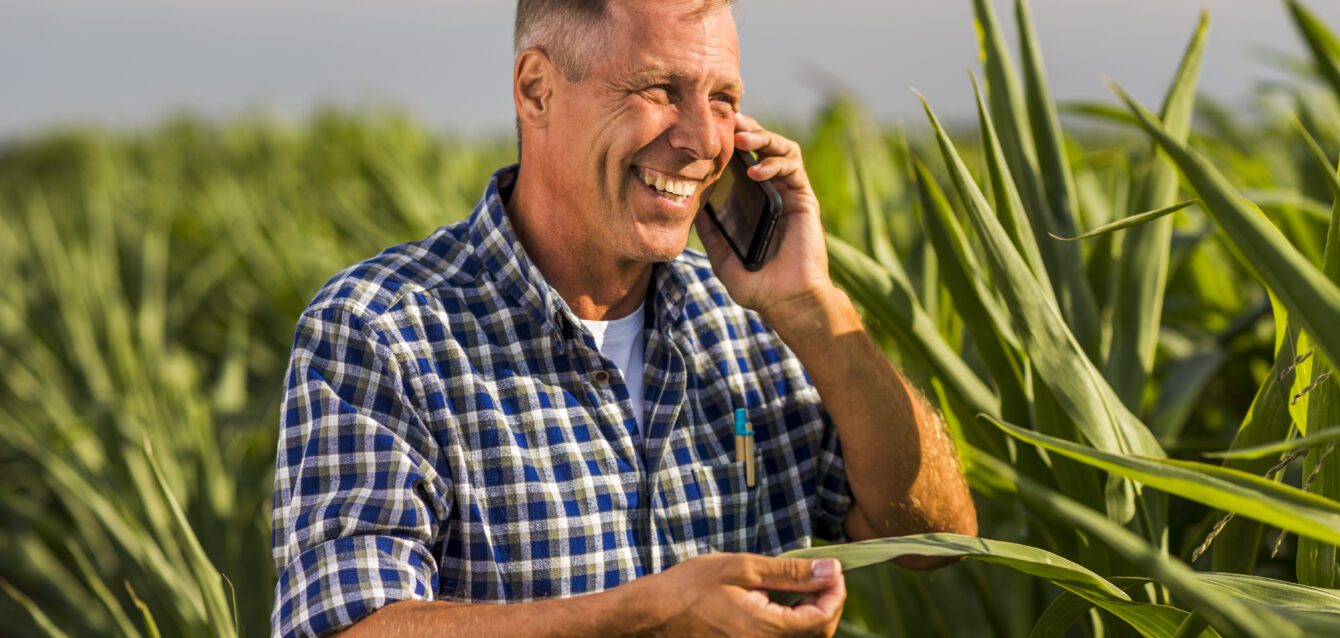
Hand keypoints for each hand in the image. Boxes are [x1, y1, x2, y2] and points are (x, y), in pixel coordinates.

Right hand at [624, 552, 845, 636]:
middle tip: (818, 575)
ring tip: (797, 586)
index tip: (833, 569)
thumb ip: (791, 573)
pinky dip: (789, 624)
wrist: (653, 616)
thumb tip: (831, 570)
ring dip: (809, 614)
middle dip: (826, 603)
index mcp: (768, 630)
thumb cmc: (691, 587)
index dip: (836, 593)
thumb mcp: (743, 569)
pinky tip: (777, 603)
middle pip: (817, 634)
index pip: (823, 619)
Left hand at [695, 113, 835, 327]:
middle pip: (760, 145)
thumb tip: (687, 208)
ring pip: (781, 148)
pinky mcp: (804, 198)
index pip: (739, 159)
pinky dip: (775, 163)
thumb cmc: (758, 285)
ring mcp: (788, 192)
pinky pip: (793, 168)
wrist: (787, 302)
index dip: (726, 141)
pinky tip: (756, 171)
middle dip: (745, 128)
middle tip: (726, 121)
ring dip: (762, 137)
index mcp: (749, 200)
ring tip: (741, 138)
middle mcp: (770, 191)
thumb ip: (709, 232)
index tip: (704, 130)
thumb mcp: (722, 257)